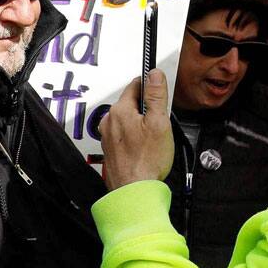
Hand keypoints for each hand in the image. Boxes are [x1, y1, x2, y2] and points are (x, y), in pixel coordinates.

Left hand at [101, 69, 174, 189]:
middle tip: (160, 123)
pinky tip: (144, 150)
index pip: (136, 84)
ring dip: (140, 124)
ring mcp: (108, 136)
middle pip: (131, 103)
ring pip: (127, 120)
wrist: (134, 192)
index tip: (159, 92)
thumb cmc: (146, 162)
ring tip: (152, 139)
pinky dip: (134, 138)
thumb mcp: (159, 122)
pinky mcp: (110, 150)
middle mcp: (109, 121)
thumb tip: (154, 74)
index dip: (151, 87)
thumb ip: (156, 95)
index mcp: (120, 110)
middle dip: (146, 109)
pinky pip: (124, 135)